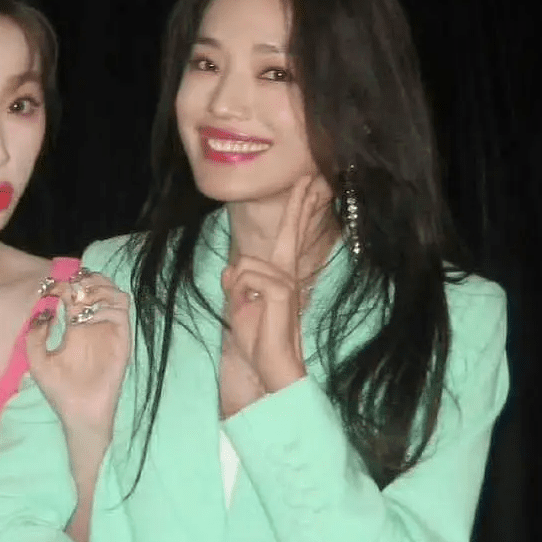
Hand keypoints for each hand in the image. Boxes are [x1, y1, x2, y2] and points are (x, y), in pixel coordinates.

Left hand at [26, 268, 130, 442]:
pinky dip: (105, 307)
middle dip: (86, 280)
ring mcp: (110, 331)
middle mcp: (95, 324)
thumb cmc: (60, 390)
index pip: (78, 292)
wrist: (79, 413)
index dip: (65, 284)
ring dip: (99, 289)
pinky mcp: (122, 340)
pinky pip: (121, 312)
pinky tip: (87, 318)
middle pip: (101, 285)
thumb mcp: (38, 361)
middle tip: (71, 289)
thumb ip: (35, 336)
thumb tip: (45, 311)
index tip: (49, 289)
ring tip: (81, 301)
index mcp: (76, 326)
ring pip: (116, 293)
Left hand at [221, 175, 332, 394]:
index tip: (305, 185)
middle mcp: (286, 274)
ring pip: (243, 264)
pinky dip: (238, 293)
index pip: (288, 236)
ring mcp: (286, 282)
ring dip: (236, 288)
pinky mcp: (281, 291)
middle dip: (298, 204)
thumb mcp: (239, 306)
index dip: (297, 210)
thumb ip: (237, 283)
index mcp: (279, 275)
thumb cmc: (258, 339)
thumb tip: (233, 269)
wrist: (271, 365)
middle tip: (308, 176)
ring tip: (248, 308)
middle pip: (290, 231)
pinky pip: (245, 277)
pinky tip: (252, 309)